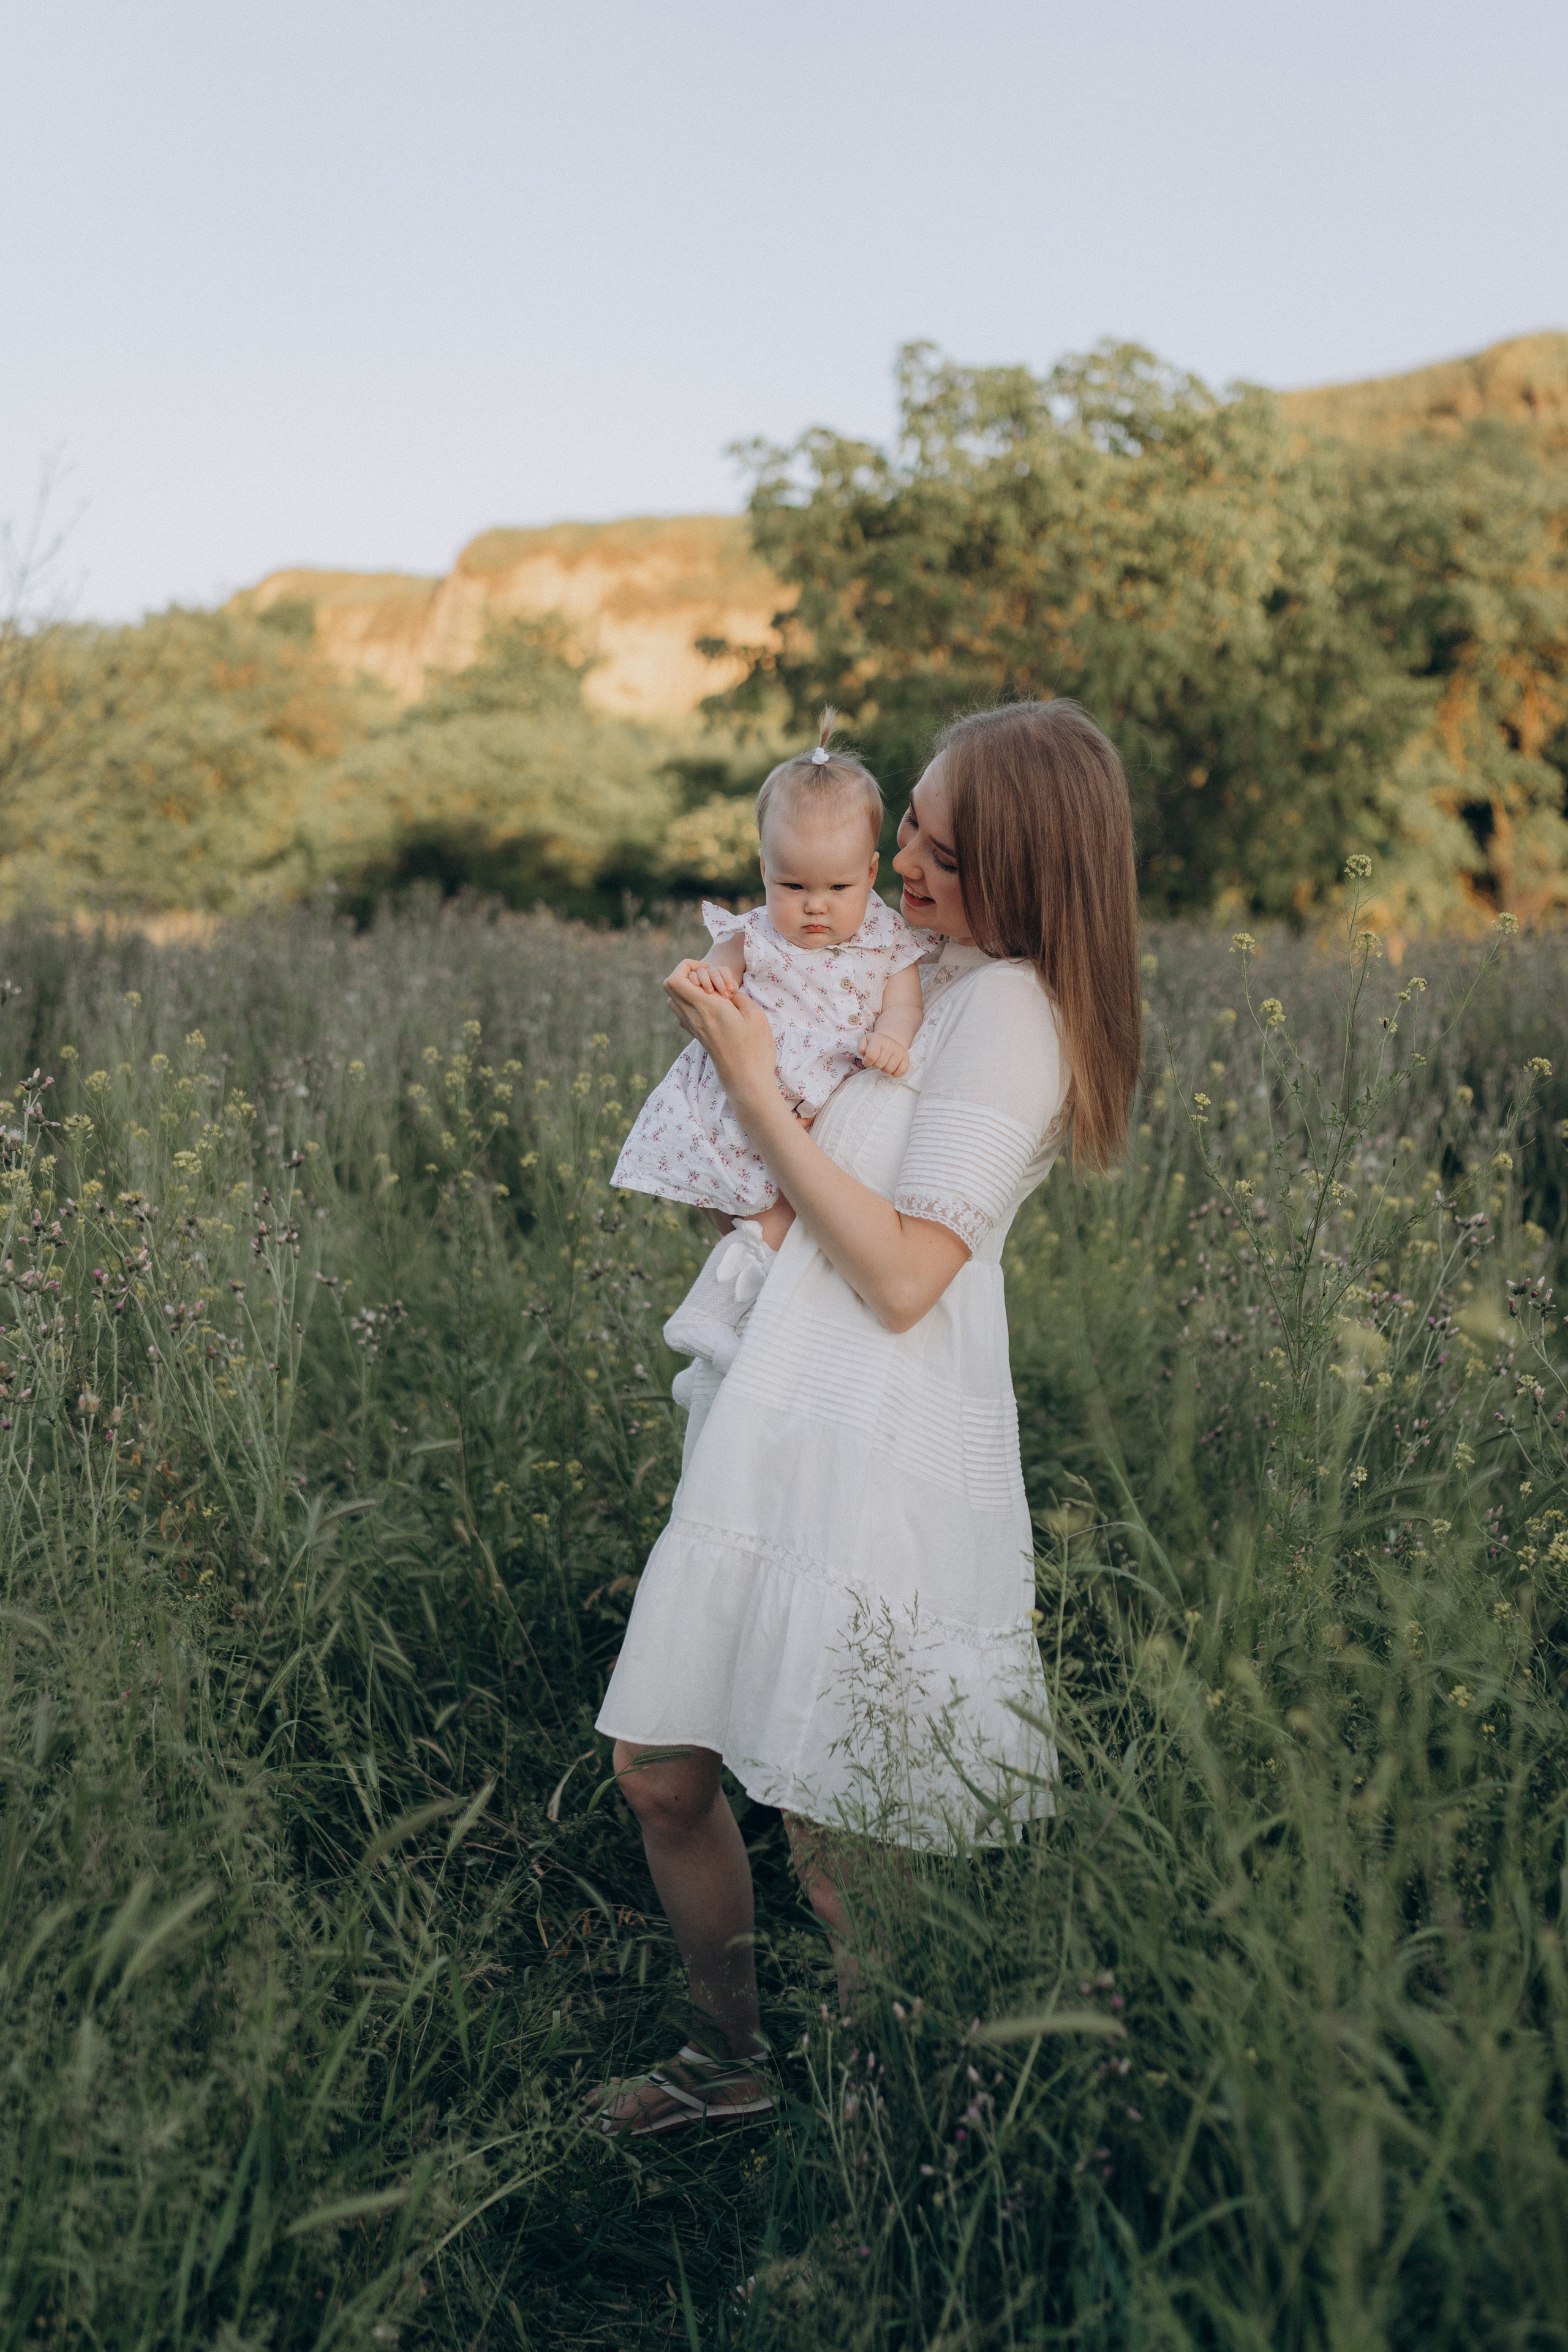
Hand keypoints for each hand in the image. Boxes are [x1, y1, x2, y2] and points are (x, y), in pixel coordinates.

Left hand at [663, 958, 779, 1124]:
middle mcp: (694, 1017)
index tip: (709, 969)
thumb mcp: (754, 1015)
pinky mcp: (697, 1036)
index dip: (687, 966)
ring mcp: (693, 1028)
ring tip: (712, 992)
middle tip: (709, 979)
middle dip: (686, 974)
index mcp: (707, 1008)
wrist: (747, 1082)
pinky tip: (713, 1007)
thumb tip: (726, 991)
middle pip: (669, 986)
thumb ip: (738, 997)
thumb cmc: (755, 1049)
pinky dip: (691, 1003)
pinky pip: (682, 1012)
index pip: (675, 980)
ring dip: (688, 989)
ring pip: (673, 999)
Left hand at [860, 1033, 910, 1078]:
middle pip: (879, 1065)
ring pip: (889, 1069)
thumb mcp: (864, 1041)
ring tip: (884, 1063)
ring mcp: (899, 1050)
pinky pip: (901, 1071)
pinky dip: (895, 1073)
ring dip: (884, 1069)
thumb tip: (866, 1055)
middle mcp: (890, 1043)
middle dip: (876, 1065)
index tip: (867, 1060)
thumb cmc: (873, 1044)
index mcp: (878, 1039)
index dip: (867, 1062)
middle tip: (877, 1060)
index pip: (871, 1057)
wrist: (888, 1040)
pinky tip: (892, 1068)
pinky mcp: (906, 1057)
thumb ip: (861, 1048)